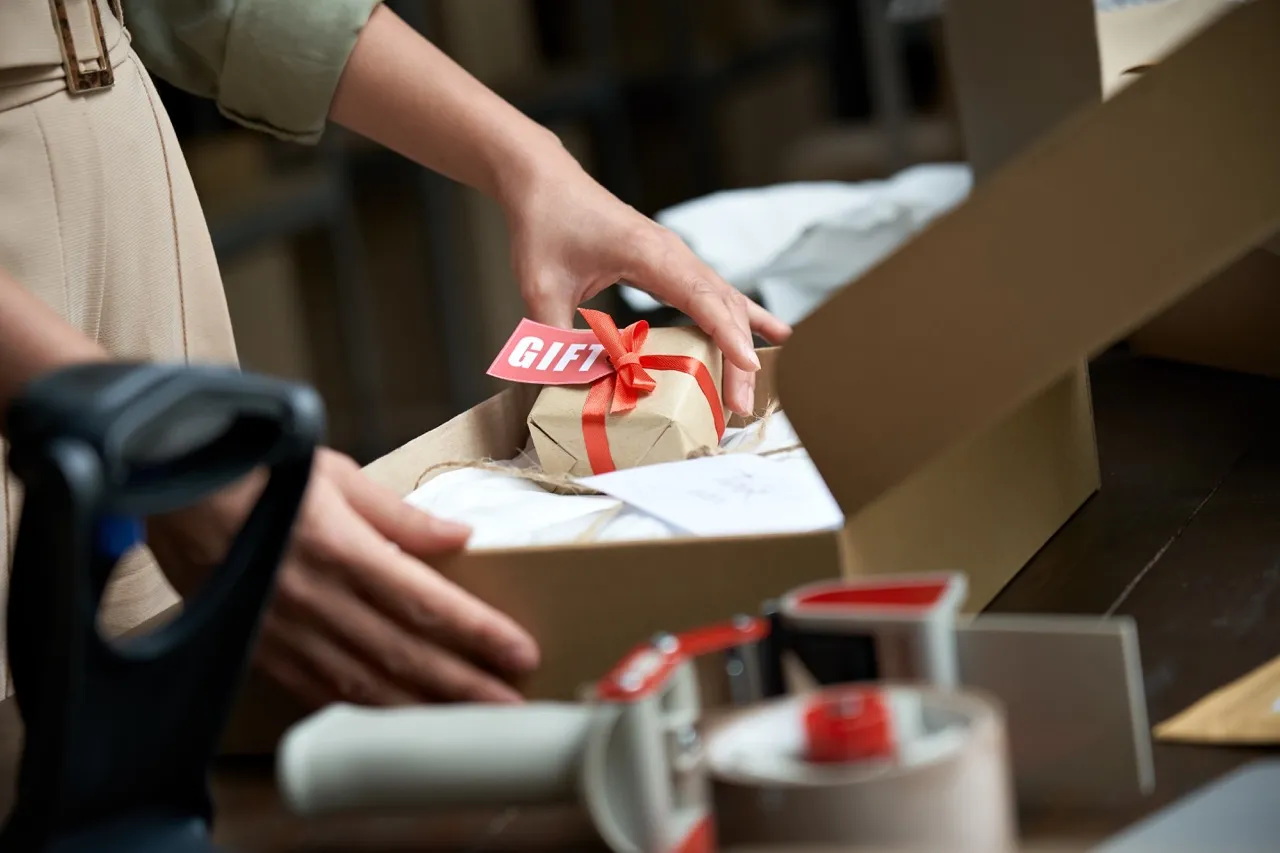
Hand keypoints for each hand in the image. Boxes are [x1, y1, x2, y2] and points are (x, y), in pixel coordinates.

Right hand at [147, 449, 538, 706]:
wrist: (170, 487)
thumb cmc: (260, 471)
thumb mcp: (338, 475)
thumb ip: (401, 515)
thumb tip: (459, 537)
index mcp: (341, 548)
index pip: (425, 601)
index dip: (477, 632)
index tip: (519, 652)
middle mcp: (315, 597)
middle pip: (403, 652)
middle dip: (463, 684)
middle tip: (512, 705)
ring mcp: (284, 629)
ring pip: (364, 682)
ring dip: (422, 708)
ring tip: (469, 722)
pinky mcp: (259, 647)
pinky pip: (316, 689)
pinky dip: (362, 708)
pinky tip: (398, 722)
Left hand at [501, 145, 790, 415]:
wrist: (546, 183)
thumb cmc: (545, 226)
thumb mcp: (541, 289)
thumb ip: (558, 338)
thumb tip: (572, 385)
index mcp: (649, 255)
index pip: (702, 298)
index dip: (727, 335)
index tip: (747, 367)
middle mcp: (673, 254)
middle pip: (722, 306)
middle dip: (738, 356)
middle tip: (742, 405)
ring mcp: (676, 258)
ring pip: (724, 301)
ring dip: (741, 341)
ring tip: (755, 385)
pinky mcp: (670, 264)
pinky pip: (713, 294)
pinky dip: (738, 318)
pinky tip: (769, 333)